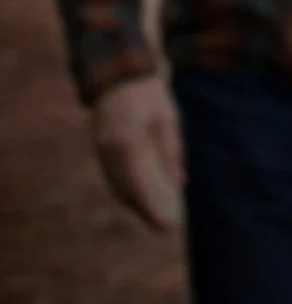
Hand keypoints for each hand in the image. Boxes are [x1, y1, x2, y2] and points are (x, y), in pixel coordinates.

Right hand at [90, 75, 182, 230]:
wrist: (120, 75)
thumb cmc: (150, 96)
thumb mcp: (167, 120)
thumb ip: (171, 152)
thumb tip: (179, 182)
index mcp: (128, 141)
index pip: (138, 184)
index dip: (150, 208)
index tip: (165, 225)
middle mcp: (109, 149)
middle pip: (124, 190)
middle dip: (143, 210)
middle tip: (163, 227)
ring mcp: (101, 149)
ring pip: (116, 185)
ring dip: (133, 203)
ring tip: (154, 216)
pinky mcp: (99, 147)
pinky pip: (112, 176)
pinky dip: (125, 189)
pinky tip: (140, 197)